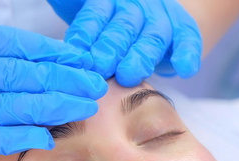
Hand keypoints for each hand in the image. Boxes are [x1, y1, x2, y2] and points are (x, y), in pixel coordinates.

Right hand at [0, 0, 106, 160]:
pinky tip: (45, 137)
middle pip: (18, 73)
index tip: (82, 61)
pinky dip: (18, 137)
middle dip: (62, 79)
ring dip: (50, 107)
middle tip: (94, 86)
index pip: (13, 43)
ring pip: (8, 104)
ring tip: (82, 109)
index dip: (52, 54)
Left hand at [47, 0, 201, 85]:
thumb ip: (71, 15)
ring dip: (140, 57)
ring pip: (151, 37)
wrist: (145, 20)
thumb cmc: (104, 28)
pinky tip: (185, 69)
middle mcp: (135, 7)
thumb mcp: (81, 12)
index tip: (77, 56)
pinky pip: (188, 39)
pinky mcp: (182, 31)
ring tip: (129, 74)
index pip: (95, 16)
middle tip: (100, 68)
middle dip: (110, 49)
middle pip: (123, 28)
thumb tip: (50, 0)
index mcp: (107, 2)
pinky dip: (187, 54)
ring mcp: (160, 18)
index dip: (86, 36)